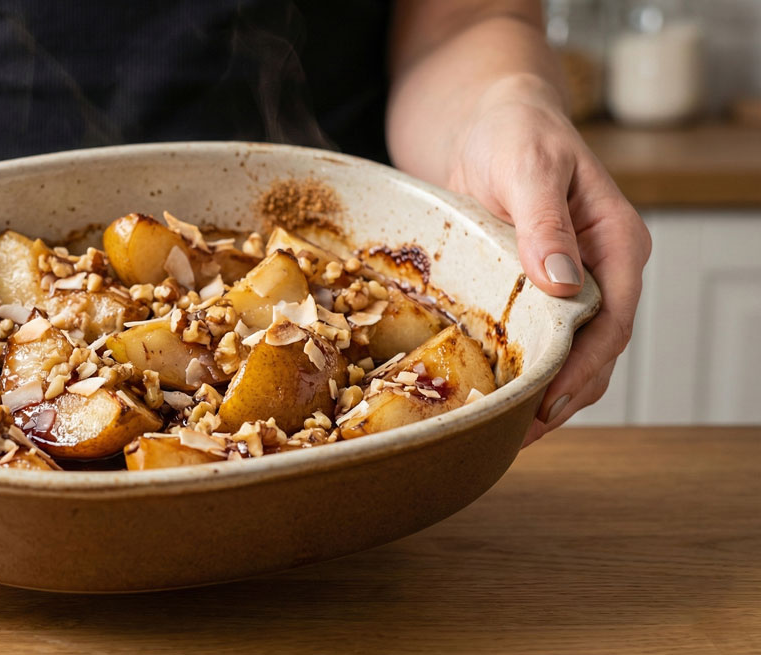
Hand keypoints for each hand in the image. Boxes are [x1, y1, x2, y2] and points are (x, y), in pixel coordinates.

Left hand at [444, 76, 650, 446]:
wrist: (486, 122)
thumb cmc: (513, 132)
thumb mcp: (528, 165)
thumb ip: (545, 222)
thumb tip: (562, 282)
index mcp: (616, 243)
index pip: (613, 322)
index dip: (584, 369)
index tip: (549, 404)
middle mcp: (600, 271)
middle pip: (596, 351)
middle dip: (562, 396)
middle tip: (518, 434)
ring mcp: (568, 285)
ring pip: (568, 355)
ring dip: (541, 394)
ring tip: (503, 432)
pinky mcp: (534, 292)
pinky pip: (535, 340)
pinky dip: (518, 370)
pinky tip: (492, 397)